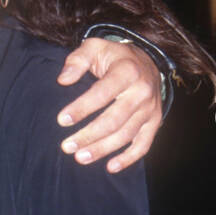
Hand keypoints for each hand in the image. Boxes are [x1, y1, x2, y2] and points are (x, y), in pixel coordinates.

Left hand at [55, 37, 161, 171]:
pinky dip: (129, 158)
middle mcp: (142, 91)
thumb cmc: (114, 57)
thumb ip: (77, 60)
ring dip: (102, 149)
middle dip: (89, 135)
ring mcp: (150, 109)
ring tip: (80, 157)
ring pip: (125, 135)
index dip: (82, 108)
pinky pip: (143, 145)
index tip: (61, 120)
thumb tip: (63, 80)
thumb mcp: (94, 47)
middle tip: (66, 147)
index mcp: (127, 71)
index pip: (102, 93)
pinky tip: (110, 167)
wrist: (147, 62)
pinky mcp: (154, 122)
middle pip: (114, 120)